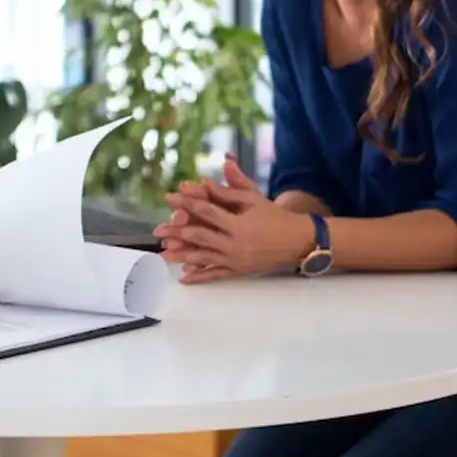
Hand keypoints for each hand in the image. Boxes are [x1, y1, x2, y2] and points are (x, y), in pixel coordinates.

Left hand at [156, 156, 313, 283]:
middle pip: (200, 237)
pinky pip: (216, 275)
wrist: (298, 241)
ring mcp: (236, 260)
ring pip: (203, 258)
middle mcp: (235, 244)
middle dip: (177, 233)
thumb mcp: (254, 198)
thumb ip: (229, 189)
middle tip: (157, 231)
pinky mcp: (239, 271)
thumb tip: (205, 180)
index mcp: (239, 223)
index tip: (170, 198)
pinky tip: (184, 277)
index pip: (207, 211)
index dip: (186, 203)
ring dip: (182, 256)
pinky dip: (200, 277)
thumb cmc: (274, 216)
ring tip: (163, 254)